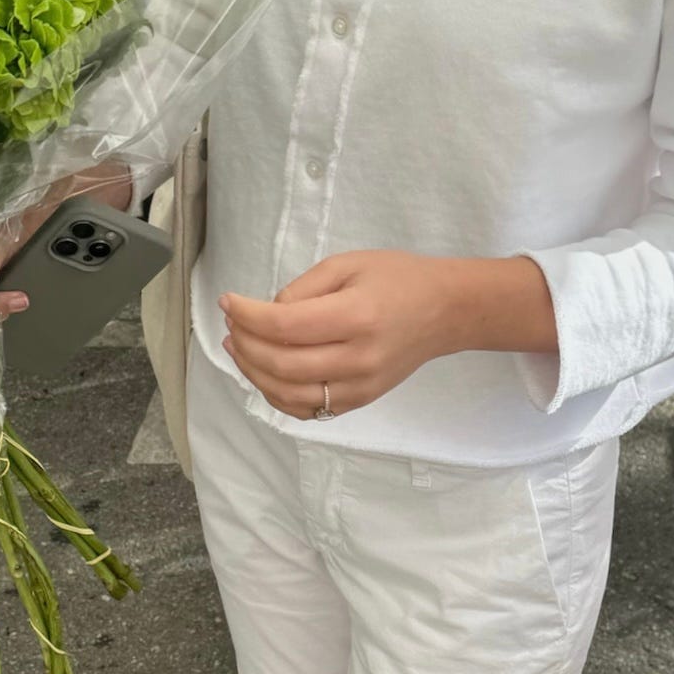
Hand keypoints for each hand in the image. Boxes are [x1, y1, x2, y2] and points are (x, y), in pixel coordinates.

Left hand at [221, 251, 462, 419]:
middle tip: (231, 325)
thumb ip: (303, 288)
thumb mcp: (348, 264)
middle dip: (244, 344)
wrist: (445, 312)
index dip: (247, 315)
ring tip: (238, 348)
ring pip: (288, 394)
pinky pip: (307, 409)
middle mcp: (358, 358)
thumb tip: (266, 314)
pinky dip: (276, 395)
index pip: (284, 325)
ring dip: (253, 372)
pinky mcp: (360, 401)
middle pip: (281, 364)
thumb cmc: (397, 279)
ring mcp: (360, 386)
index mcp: (356, 317)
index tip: (228, 301)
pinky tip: (264, 373)